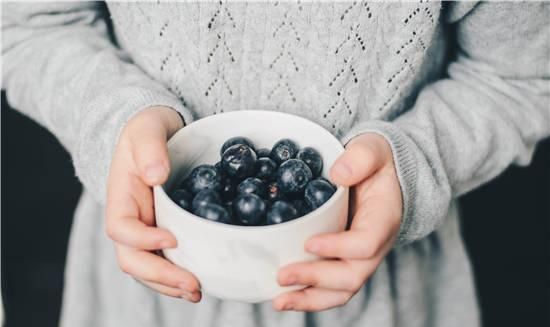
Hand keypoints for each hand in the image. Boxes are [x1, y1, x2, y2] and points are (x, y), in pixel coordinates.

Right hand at [105, 106, 200, 301]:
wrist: (156, 132)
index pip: (120, 228)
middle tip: (192, 285)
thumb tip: (158, 176)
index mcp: (121, 198)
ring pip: (148, 267)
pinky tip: (200, 280)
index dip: (142, 239)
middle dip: (160, 276)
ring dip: (170, 284)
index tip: (172, 238)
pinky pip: (165, 259)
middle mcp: (131, 220)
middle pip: (133, 259)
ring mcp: (146, 228)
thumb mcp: (147, 129)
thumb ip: (150, 149)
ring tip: (197, 291)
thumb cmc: (147, 129)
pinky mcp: (163, 230)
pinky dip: (178, 274)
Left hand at [273, 133, 401, 310]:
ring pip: (341, 290)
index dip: (339, 248)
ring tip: (279, 300)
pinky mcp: (344, 261)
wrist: (381, 175)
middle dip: (316, 279)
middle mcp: (375, 245)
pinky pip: (330, 287)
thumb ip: (361, 157)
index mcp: (383, 218)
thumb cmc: (376, 161)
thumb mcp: (373, 149)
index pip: (366, 243)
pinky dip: (308, 296)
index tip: (309, 243)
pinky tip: (283, 296)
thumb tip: (338, 173)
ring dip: (310, 299)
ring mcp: (360, 258)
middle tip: (282, 275)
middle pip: (352, 275)